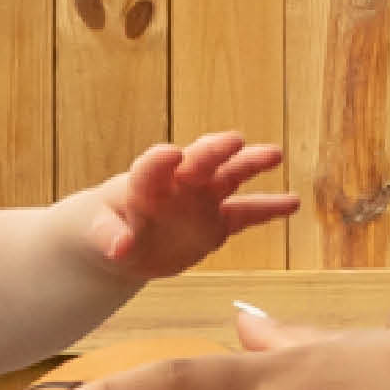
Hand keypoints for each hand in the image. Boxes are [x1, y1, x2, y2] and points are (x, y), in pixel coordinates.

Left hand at [59, 135, 307, 282]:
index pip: (152, 167)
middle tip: (232, 141)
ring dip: (249, 164)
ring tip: (273, 154)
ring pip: (228, 177)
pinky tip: (292, 202)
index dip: (160, 161)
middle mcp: (178, 183)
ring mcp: (201, 199)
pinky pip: (245, 213)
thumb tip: (119, 248)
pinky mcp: (216, 222)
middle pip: (198, 162)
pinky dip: (268, 209)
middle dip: (214, 151)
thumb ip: (110, 238)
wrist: (122, 240)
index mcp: (145, 183)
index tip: (171, 154)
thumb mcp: (96, 234)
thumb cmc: (103, 226)